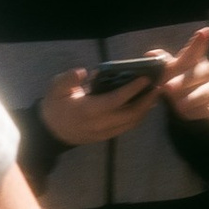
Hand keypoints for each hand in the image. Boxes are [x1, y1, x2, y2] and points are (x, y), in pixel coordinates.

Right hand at [41, 62, 161, 144]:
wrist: (51, 131)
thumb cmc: (55, 106)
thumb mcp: (55, 88)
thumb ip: (69, 79)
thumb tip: (85, 72)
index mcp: (87, 110)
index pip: (115, 100)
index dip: (132, 90)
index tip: (144, 78)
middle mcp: (99, 124)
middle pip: (130, 115)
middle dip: (146, 101)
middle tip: (157, 86)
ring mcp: (104, 133)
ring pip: (131, 123)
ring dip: (145, 110)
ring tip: (154, 94)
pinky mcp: (107, 136)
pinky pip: (127, 127)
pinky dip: (138, 117)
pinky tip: (144, 105)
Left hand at [154, 25, 208, 133]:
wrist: (191, 104)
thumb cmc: (179, 82)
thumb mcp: (170, 72)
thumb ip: (163, 62)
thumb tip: (150, 54)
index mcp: (195, 61)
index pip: (196, 50)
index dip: (199, 42)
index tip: (204, 32)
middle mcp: (208, 73)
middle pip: (201, 72)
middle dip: (185, 80)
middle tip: (168, 88)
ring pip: (207, 93)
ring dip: (192, 100)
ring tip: (179, 107)